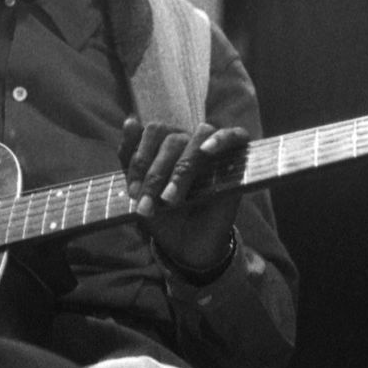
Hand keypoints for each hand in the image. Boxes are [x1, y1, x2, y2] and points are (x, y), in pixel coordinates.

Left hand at [119, 118, 249, 271]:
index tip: (132, 193)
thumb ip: (131, 158)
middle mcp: (190, 142)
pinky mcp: (237, 160)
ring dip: (181, 169)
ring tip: (171, 199)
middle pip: (172, 139)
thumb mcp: (141, 190)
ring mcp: (214, 150)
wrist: (187, 247)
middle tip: (147, 205)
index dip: (140, 160)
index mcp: (167, 144)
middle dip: (156, 175)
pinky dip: (221, 140)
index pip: (153, 132)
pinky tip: (207, 151)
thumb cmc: (164, 216)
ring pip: (198, 138)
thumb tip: (130, 120)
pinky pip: (234, 136)